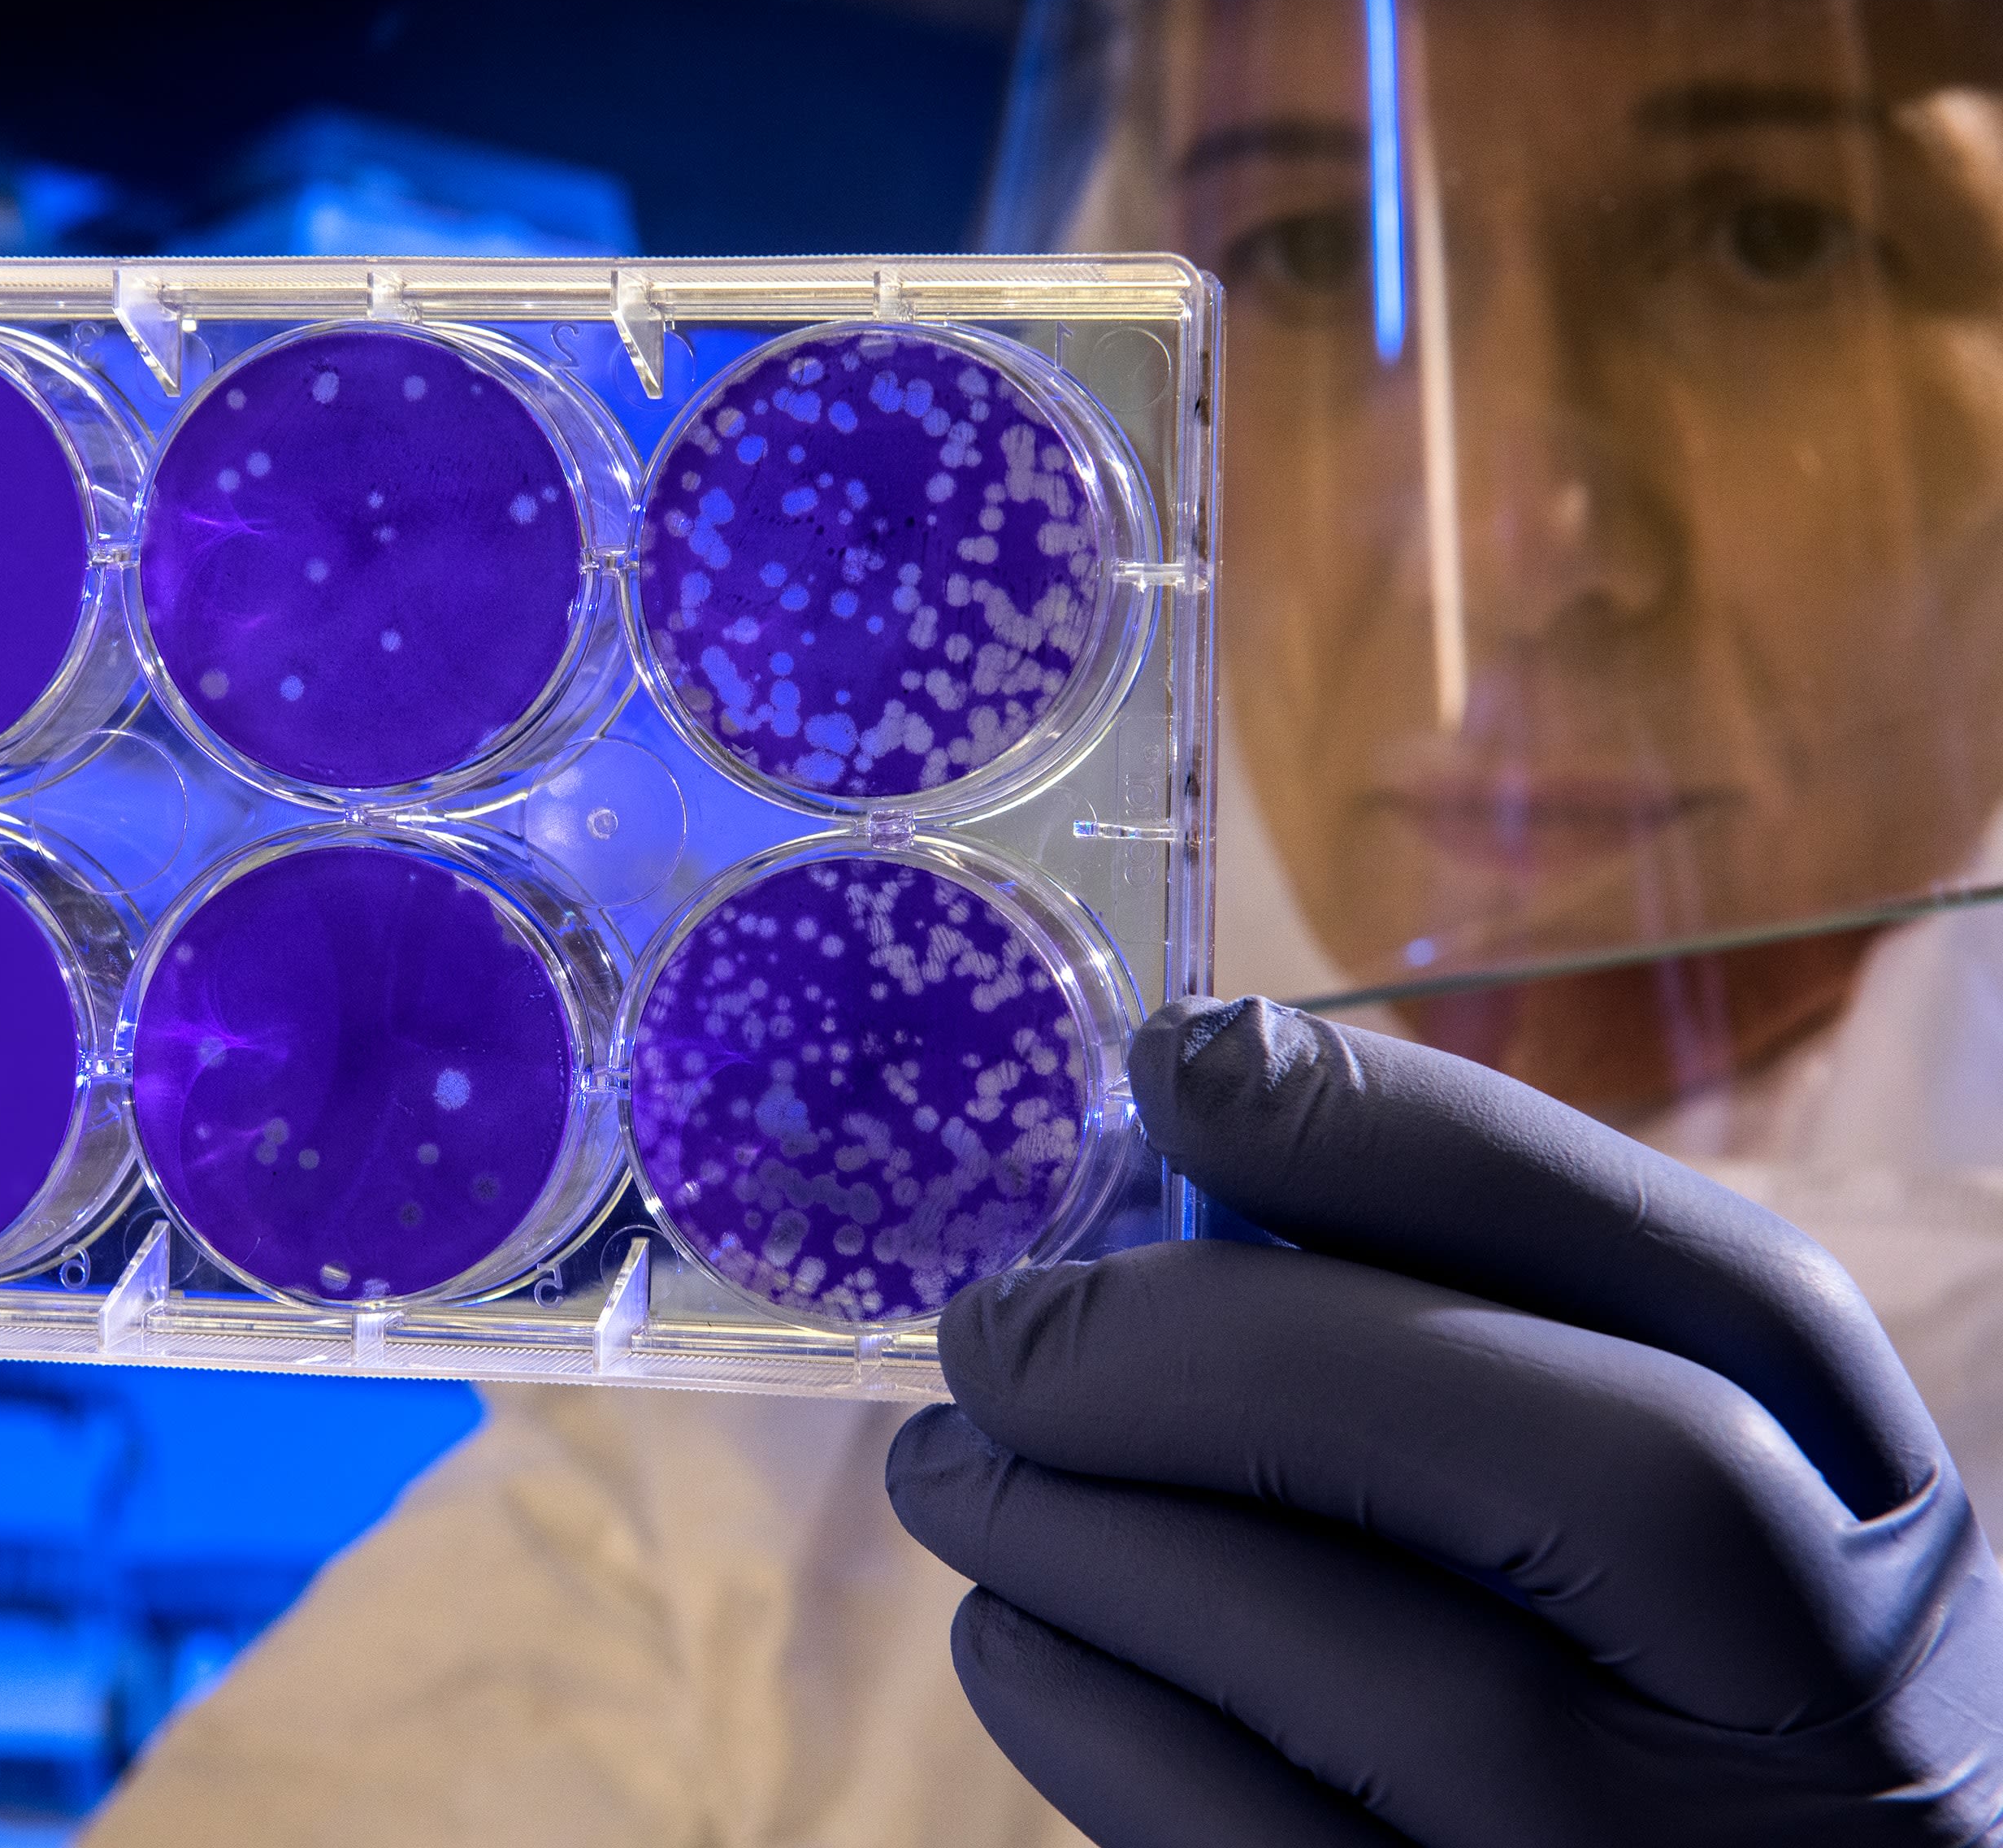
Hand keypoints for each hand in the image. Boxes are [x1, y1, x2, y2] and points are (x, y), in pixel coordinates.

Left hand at [888, 996, 2002, 1846]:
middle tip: (997, 1322)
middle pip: (1594, 1468)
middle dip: (1241, 1350)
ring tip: (954, 1463)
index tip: (1183, 1060)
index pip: (1732, 1289)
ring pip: (1366, 1670)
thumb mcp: (1647, 1523)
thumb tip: (1165, 1188)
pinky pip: (1231, 1841)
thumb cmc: (1608, 1700)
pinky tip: (1013, 1624)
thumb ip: (1475, 1356)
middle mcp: (1827, 1715)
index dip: (1440, 1148)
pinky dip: (1081, 1705)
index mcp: (1875, 1530)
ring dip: (1088, 1529)